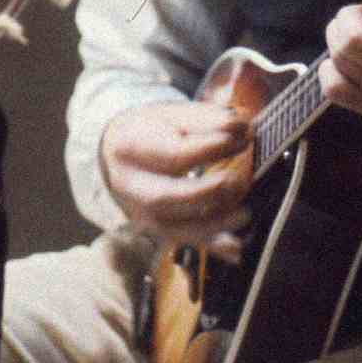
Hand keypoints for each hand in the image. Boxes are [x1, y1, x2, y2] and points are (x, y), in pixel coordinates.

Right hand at [99, 100, 252, 253]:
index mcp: (130, 148)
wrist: (118, 154)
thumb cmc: (151, 131)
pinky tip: (235, 248)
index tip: (244, 137)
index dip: (211, 148)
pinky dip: (211, 245)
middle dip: (206, 193)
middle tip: (237, 181)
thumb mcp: (173, 115)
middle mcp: (129, 185)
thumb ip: (208, 120)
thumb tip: (242, 128)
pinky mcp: (155, 229)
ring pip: (174, 228)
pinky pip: (184, 242)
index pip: (173, 154)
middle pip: (165, 198)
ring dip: (213, 224)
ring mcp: (140, 212)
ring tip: (244, 213)